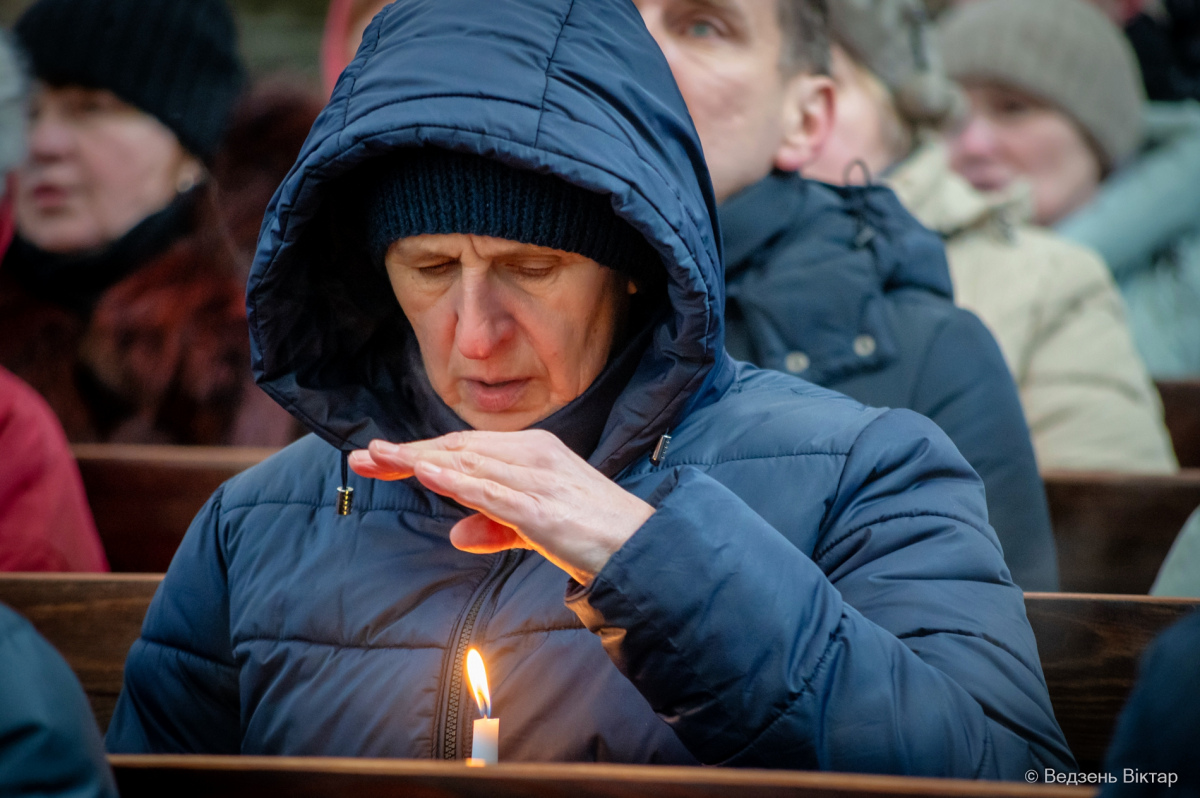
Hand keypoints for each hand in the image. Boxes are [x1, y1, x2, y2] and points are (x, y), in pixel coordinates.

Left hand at [348, 430, 654, 584]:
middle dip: (409, 453)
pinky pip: (492, 492)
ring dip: (419, 460)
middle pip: (459, 449)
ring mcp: (538, 480)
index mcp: (534, 452)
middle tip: (363, 456)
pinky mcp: (542, 509)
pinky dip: (456, 482)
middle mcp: (534, 456)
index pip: (466, 447)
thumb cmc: (594, 534)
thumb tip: (455, 535)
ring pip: (469, 464)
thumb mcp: (535, 527)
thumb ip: (495, 528)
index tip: (381, 458)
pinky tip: (426, 474)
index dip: (421, 451)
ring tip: (379, 458)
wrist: (643, 549)